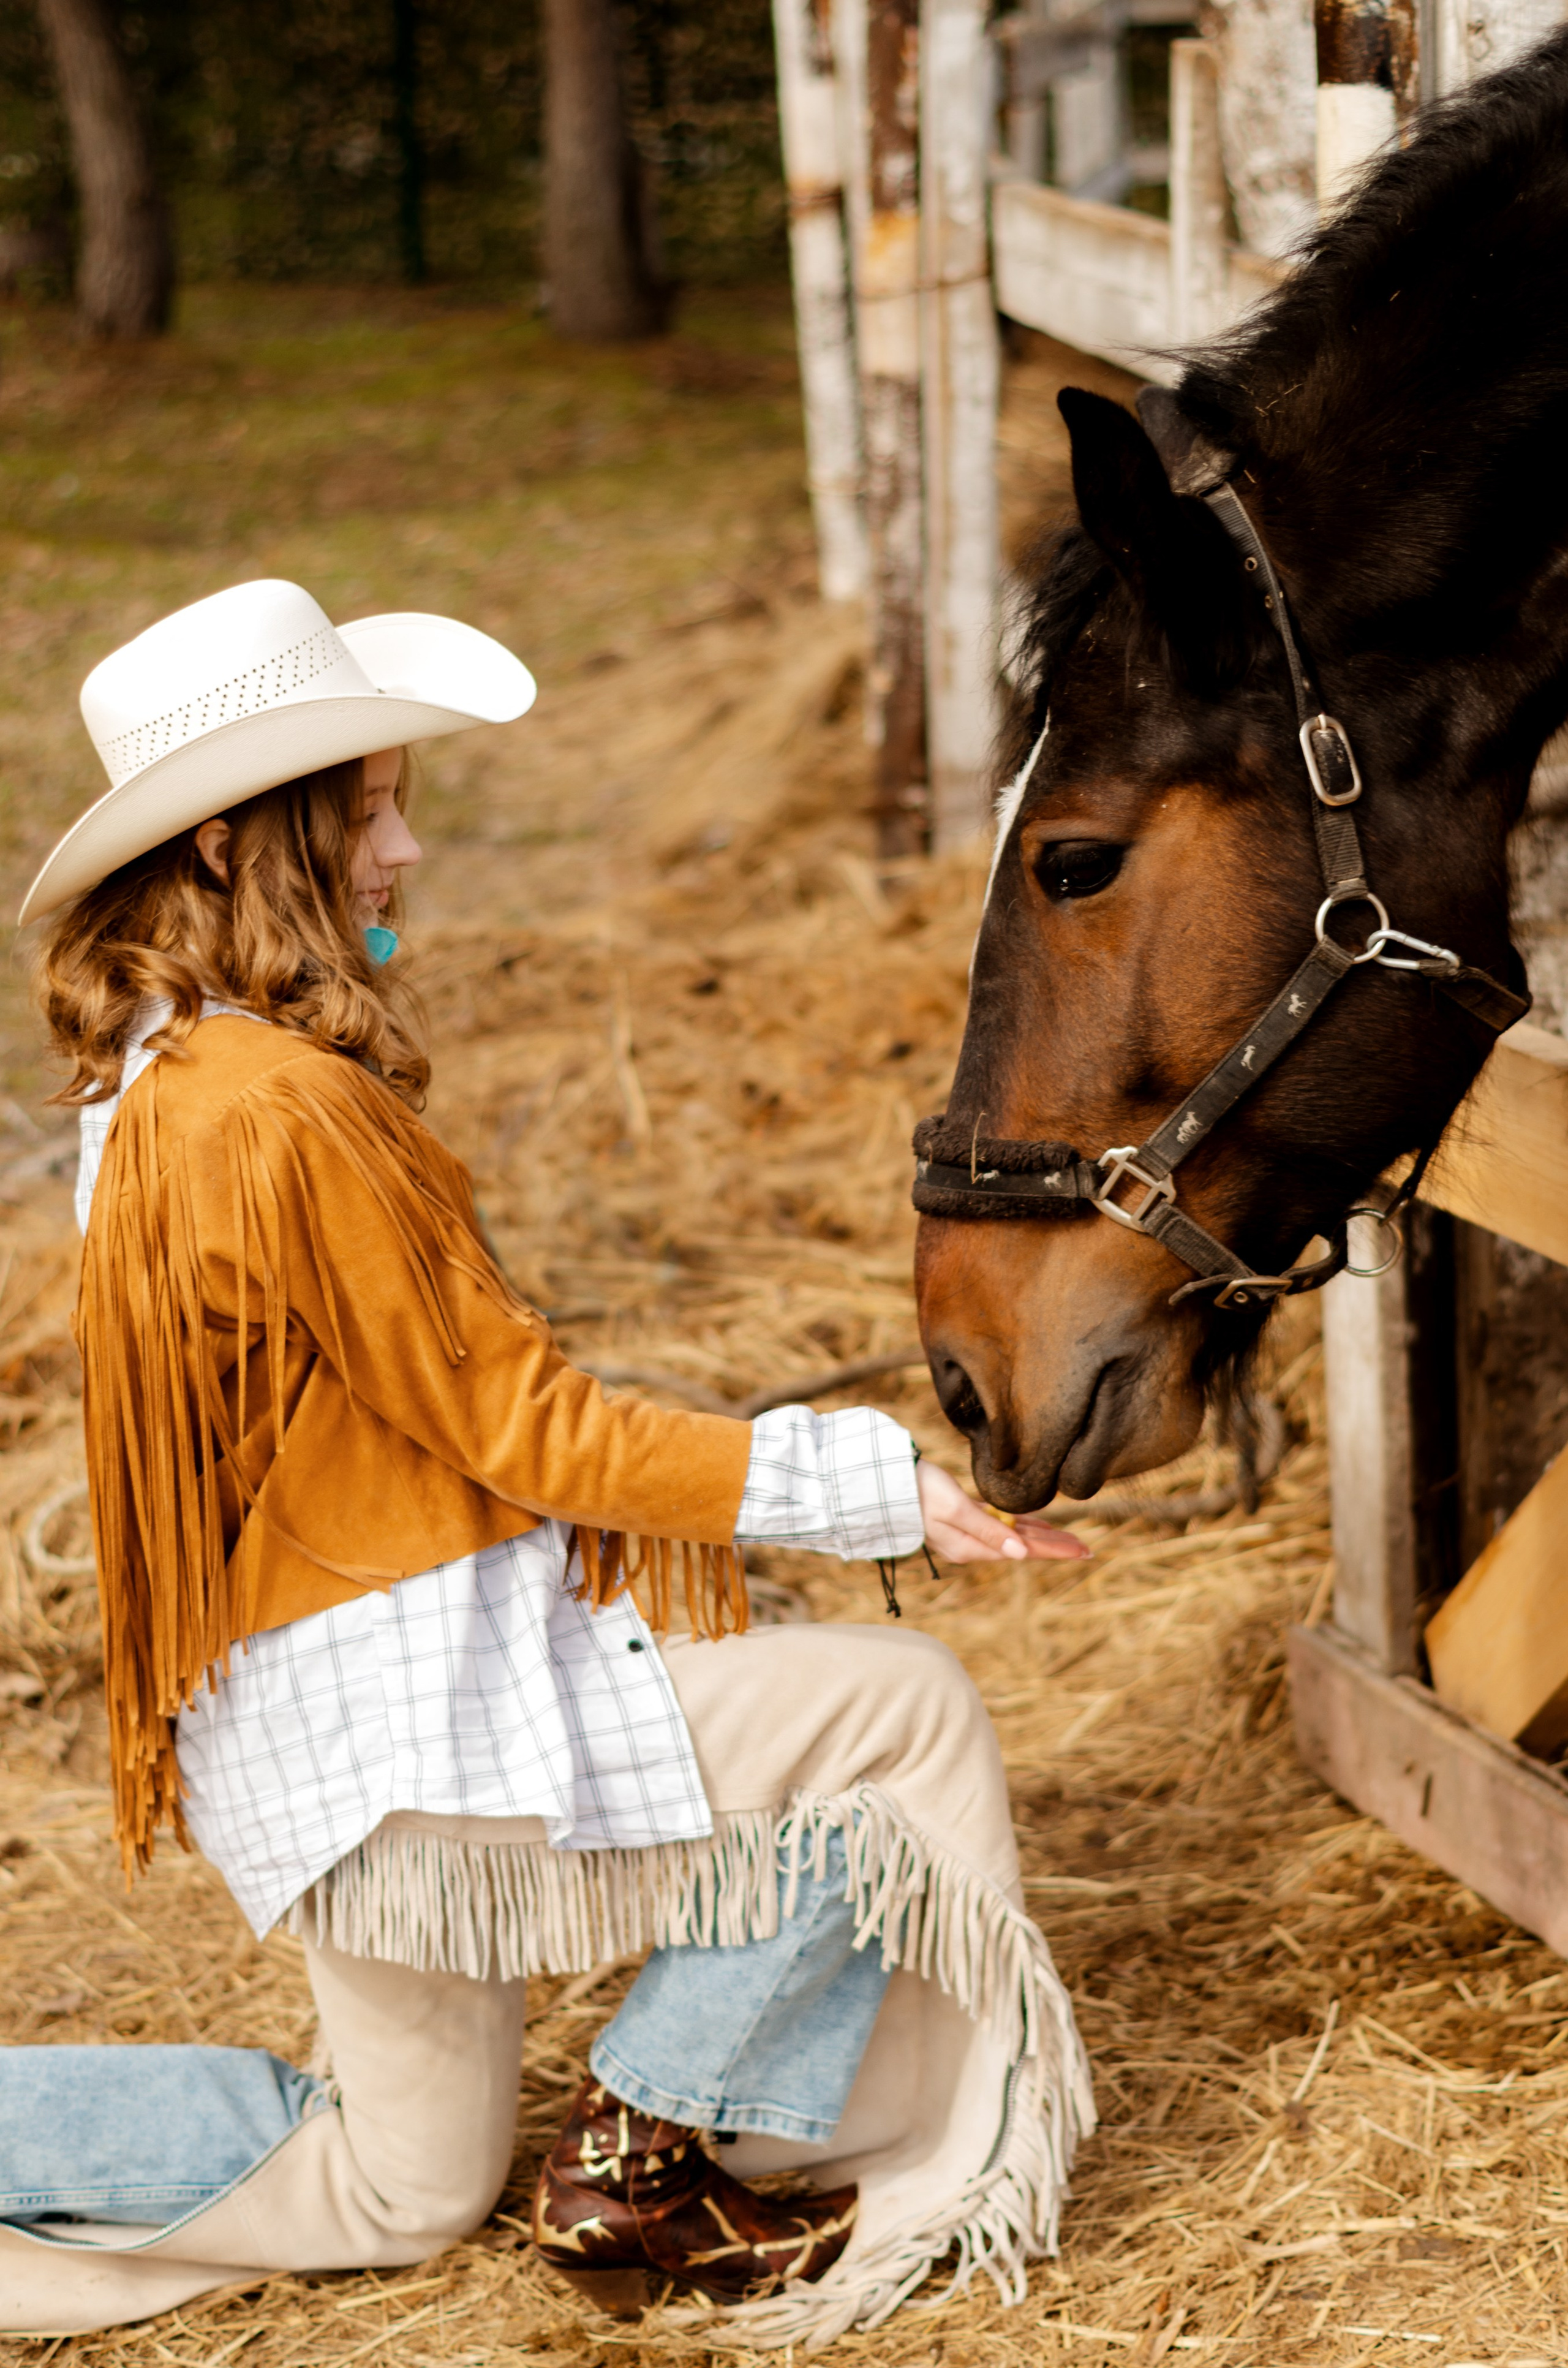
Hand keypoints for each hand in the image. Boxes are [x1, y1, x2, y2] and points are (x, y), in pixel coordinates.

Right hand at [915, 1459, 1088, 1563]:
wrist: (885, 1481)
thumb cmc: (918, 1491)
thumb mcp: (955, 1509)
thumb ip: (988, 1531)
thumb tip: (1021, 1554)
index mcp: (970, 1548)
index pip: (1023, 1552)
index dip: (1055, 1551)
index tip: (1083, 1552)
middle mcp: (971, 1545)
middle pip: (1023, 1547)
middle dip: (1055, 1547)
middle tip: (1087, 1549)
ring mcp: (966, 1533)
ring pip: (1014, 1536)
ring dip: (1041, 1537)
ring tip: (1068, 1539)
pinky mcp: (961, 1517)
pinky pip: (999, 1525)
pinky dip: (1020, 1525)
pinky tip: (1035, 1524)